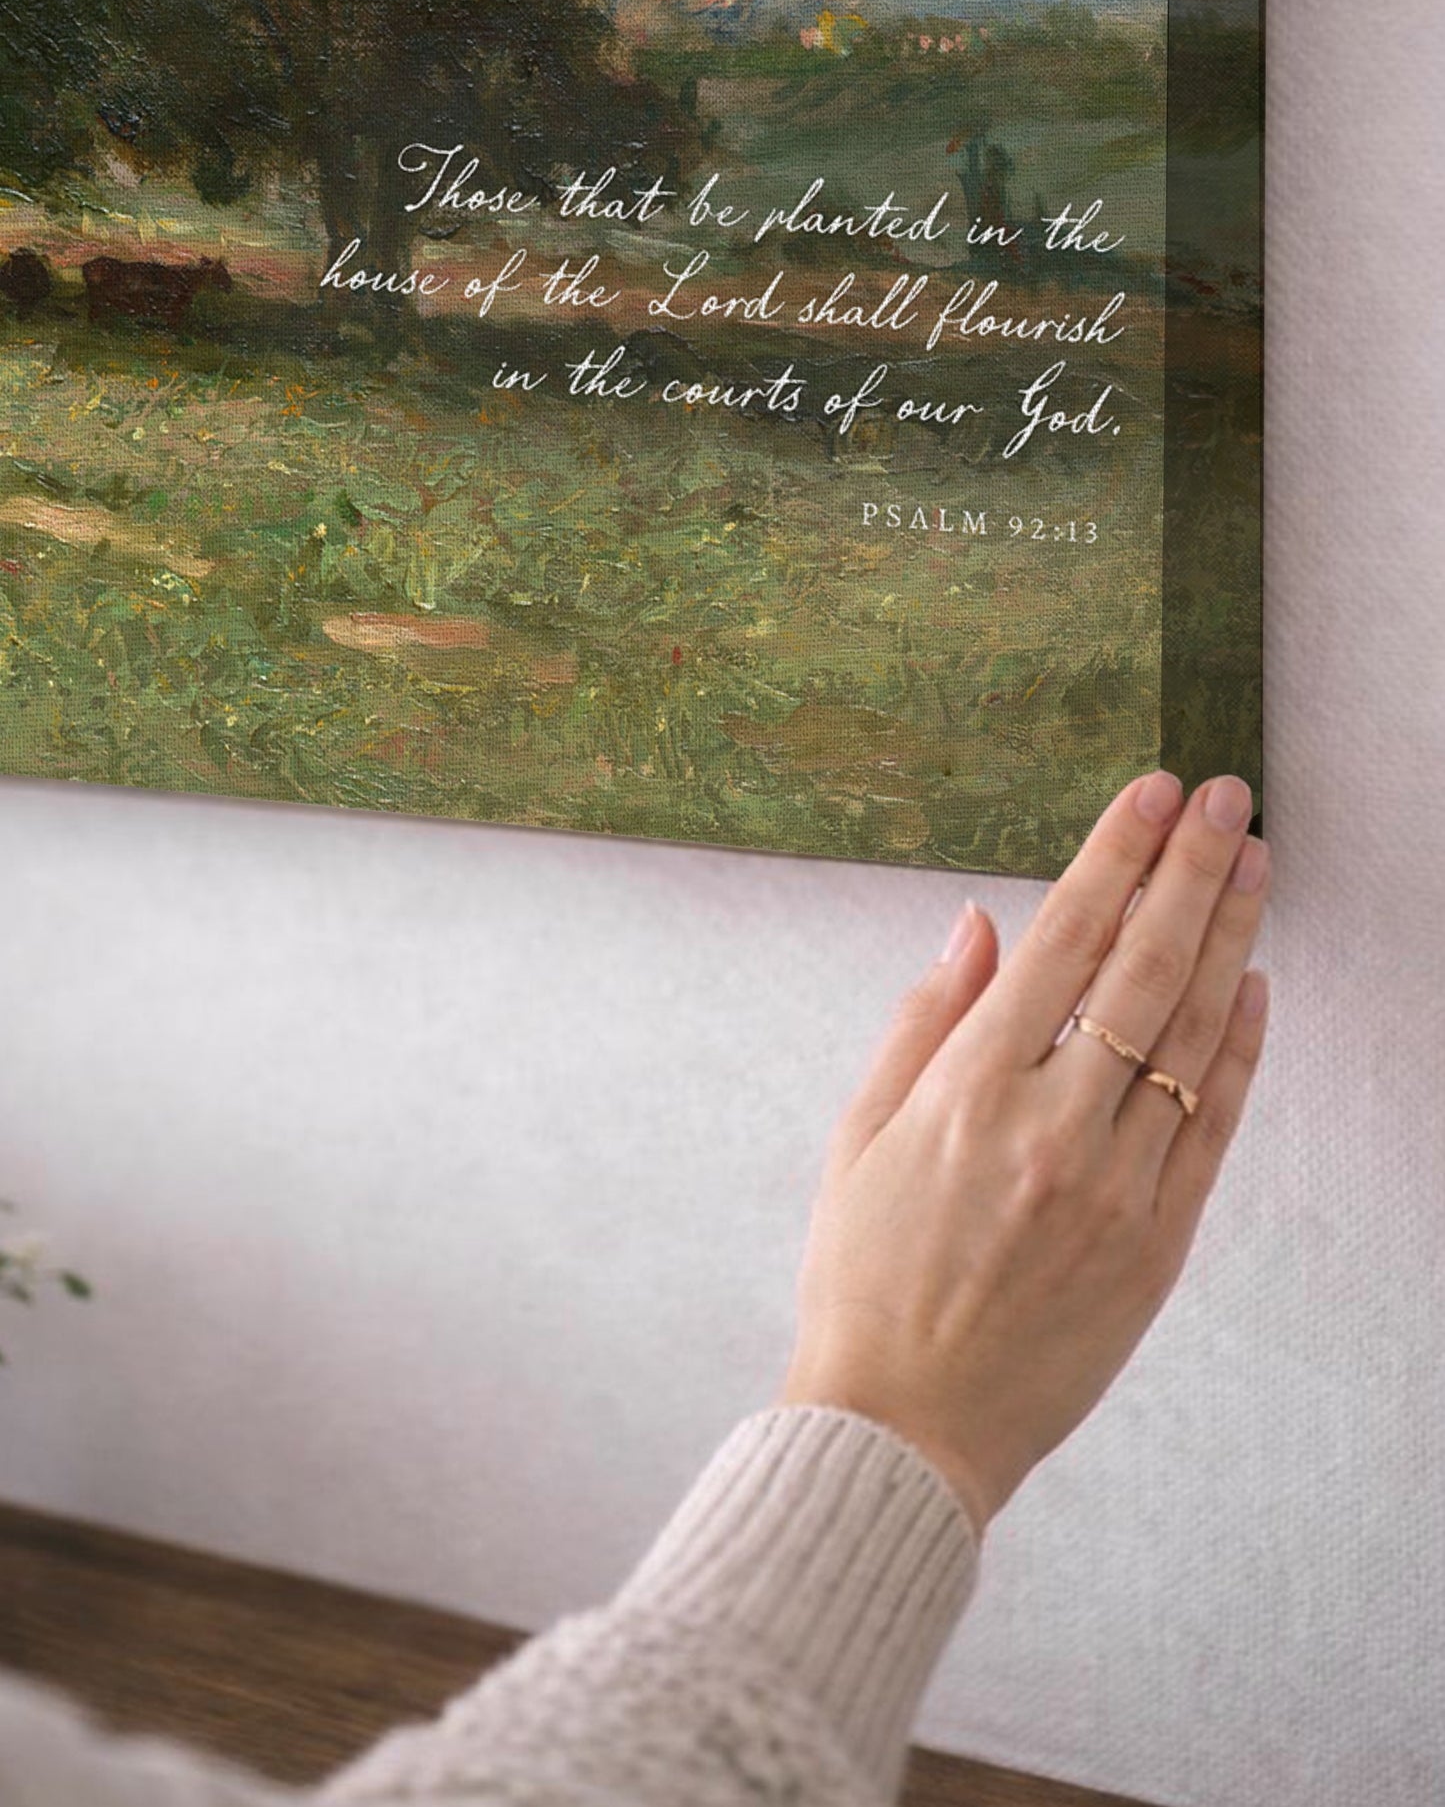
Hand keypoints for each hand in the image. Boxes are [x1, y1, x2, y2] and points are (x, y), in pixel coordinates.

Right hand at [781, 771, 1269, 1536]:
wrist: (903, 1430)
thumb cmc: (864, 1280)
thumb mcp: (859, 1136)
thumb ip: (924, 1021)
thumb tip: (977, 924)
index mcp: (968, 1091)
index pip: (1062, 941)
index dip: (1114, 856)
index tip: (1151, 794)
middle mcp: (1050, 1127)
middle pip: (1143, 969)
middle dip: (1191, 870)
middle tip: (1227, 797)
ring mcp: (1113, 1187)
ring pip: (1190, 1036)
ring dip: (1230, 938)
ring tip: (1255, 862)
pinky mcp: (1155, 1245)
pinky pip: (1211, 1127)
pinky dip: (1241, 1050)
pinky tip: (1257, 984)